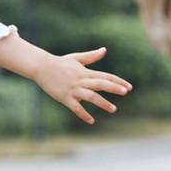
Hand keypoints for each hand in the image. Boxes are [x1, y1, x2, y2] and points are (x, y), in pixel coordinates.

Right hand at [0, 36, 132, 125]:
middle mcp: (81, 81)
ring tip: (113, 109)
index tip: (128, 87)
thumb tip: (104, 50)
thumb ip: (91, 56)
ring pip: (90, 96)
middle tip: (125, 92)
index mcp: (85, 72)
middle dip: (113, 88)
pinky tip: (91, 121)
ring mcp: (73, 90)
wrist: (41, 67)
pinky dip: (83, 114)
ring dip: (102, 103)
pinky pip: (75, 108)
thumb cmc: (60, 63)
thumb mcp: (76, 58)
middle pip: (100, 84)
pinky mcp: (64, 98)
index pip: (105, 76)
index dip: (117, 81)